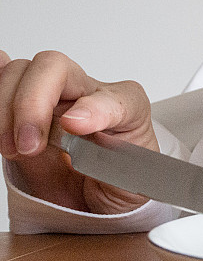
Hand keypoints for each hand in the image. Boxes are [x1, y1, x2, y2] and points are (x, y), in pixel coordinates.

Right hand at [0, 49, 157, 213]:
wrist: (101, 194)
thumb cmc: (120, 180)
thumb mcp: (130, 180)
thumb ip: (114, 162)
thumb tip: (78, 131)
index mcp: (126, 108)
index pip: (115, 96)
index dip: (94, 108)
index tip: (74, 128)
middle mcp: (88, 94)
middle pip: (53, 66)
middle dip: (31, 103)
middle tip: (28, 146)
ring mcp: (53, 98)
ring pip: (20, 73)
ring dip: (6, 108)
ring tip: (14, 148)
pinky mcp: (24, 109)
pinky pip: (3, 85)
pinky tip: (0, 119)